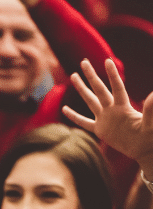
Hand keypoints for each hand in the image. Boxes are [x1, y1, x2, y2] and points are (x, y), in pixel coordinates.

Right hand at [64, 59, 152, 173]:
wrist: (142, 148)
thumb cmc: (149, 135)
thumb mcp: (150, 123)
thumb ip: (151, 109)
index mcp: (123, 107)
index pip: (116, 88)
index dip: (112, 75)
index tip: (107, 61)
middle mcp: (111, 109)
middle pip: (99, 89)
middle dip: (91, 76)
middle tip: (84, 62)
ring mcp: (104, 118)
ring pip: (90, 100)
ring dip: (82, 88)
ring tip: (73, 75)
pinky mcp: (99, 130)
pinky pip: (83, 122)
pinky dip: (74, 116)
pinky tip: (65, 110)